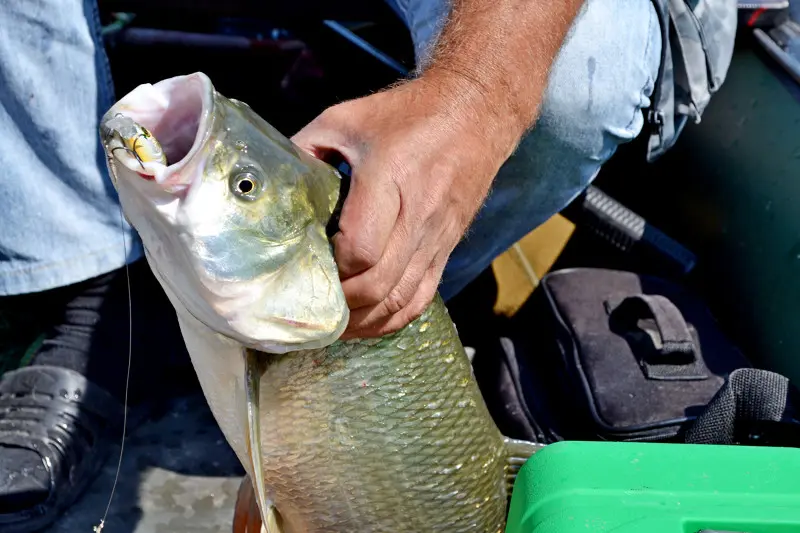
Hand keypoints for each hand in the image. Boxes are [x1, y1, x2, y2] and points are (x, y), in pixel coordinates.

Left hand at [292, 76, 521, 337]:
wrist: (475, 113)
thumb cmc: (407, 115)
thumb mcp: (345, 119)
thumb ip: (305, 150)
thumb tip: (273, 186)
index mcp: (389, 179)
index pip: (361, 250)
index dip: (331, 269)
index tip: (308, 267)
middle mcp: (417, 216)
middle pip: (379, 285)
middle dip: (341, 305)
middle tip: (310, 307)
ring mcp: (436, 238)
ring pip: (401, 300)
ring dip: (364, 321)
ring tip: (333, 325)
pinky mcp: (446, 248)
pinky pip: (422, 298)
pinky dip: (393, 319)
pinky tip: (368, 323)